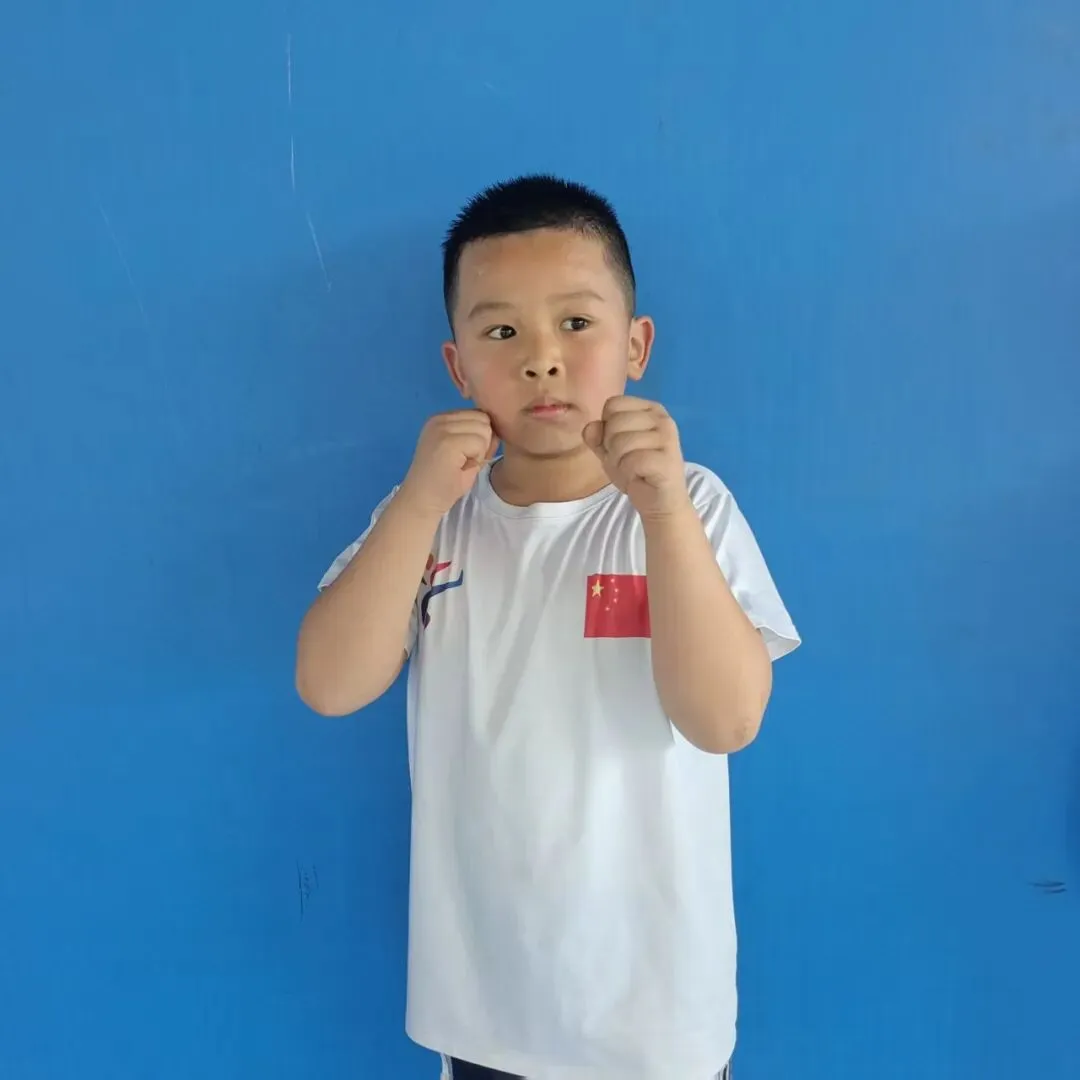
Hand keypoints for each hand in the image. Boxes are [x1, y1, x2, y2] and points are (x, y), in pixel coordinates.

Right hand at [400, 410, 497, 515]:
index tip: (465, 456)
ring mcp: (441, 428)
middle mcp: (439, 418)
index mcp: (442, 418)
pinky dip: (477, 459)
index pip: (479, 414)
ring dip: (480, 451)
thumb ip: (479, 437)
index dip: (480, 437)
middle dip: (482, 443)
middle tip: (465, 462)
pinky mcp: (446, 442)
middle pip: (483, 419)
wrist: (421, 502)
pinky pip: (480, 443)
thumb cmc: (443, 482)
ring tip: (461, 465)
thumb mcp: (464, 453)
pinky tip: (460, 468)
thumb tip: (498, 429)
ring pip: (484, 430)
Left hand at [583, 396, 687, 517]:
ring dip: (618, 463)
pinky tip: (640, 478)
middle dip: (611, 447)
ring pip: (620, 441)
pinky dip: (627, 474)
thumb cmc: (637, 472)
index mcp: (650, 409)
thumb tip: (590, 427)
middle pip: (615, 421)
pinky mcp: (667, 460)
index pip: (613, 403)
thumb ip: (597, 436)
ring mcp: (667, 438)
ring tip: (632, 470)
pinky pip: (631, 461)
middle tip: (626, 461)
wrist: (660, 502)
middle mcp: (662, 418)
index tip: (621, 445)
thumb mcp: (610, 451)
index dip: (607, 427)